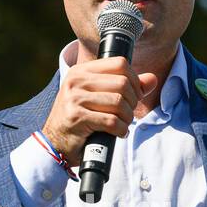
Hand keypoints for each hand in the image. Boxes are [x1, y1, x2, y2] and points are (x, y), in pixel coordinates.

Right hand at [42, 57, 158, 167]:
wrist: (55, 143)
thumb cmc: (79, 119)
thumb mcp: (99, 97)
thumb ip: (126, 86)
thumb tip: (152, 79)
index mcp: (81, 71)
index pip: (120, 64)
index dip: (134, 80)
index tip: (133, 95)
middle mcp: (76, 81)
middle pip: (123, 83)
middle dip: (132, 102)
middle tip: (126, 114)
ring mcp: (75, 98)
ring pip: (119, 102)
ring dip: (127, 118)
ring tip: (121, 124)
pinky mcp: (77, 117)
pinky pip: (111, 121)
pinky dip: (120, 129)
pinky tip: (117, 133)